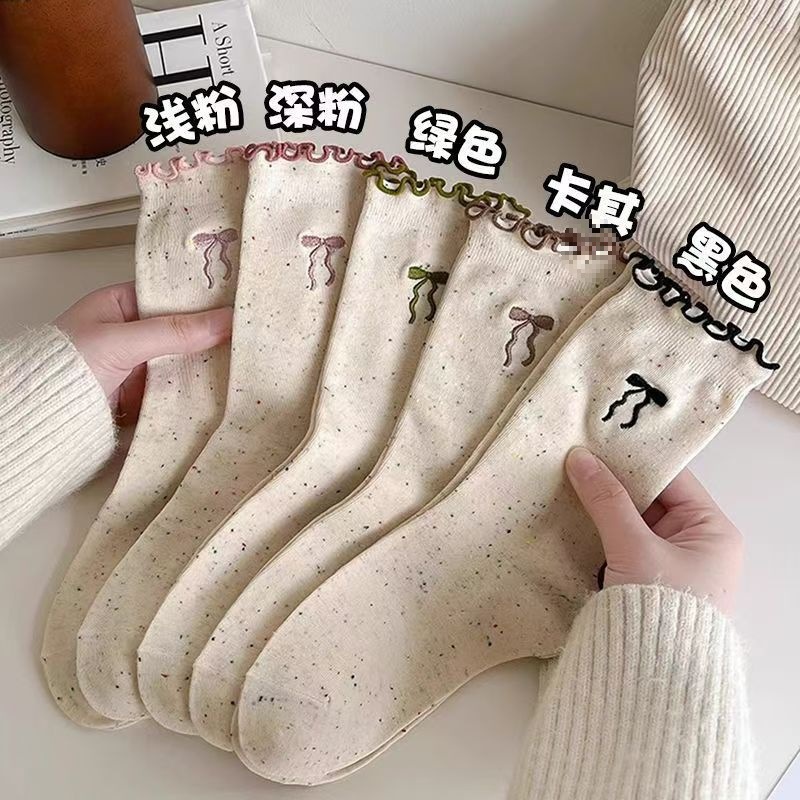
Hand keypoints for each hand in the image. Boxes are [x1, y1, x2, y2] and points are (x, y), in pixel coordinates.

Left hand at [55, 282, 232, 423]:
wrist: (40, 422)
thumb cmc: (63, 369)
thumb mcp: (121, 342)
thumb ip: (173, 331)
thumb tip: (223, 320)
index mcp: (120, 305)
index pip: (170, 294)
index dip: (202, 297)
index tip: (236, 299)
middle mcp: (132, 333)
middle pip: (182, 330)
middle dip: (211, 334)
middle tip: (249, 331)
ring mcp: (139, 366)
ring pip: (184, 360)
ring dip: (207, 364)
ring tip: (245, 358)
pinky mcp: (144, 396)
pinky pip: (178, 389)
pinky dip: (197, 390)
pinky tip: (223, 386)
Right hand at [565, 447, 742, 613]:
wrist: (654, 679)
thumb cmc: (661, 609)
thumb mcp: (634, 547)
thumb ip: (606, 500)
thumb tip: (580, 459)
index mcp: (712, 530)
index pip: (672, 479)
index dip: (635, 459)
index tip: (600, 442)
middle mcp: (695, 544)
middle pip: (649, 499)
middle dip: (613, 484)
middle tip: (577, 460)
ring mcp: (669, 564)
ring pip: (631, 522)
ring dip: (602, 509)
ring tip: (568, 482)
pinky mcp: (645, 582)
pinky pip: (621, 545)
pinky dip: (599, 533)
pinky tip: (571, 517)